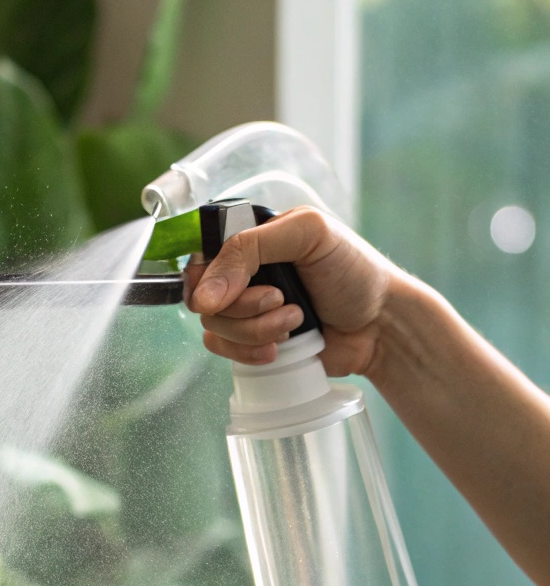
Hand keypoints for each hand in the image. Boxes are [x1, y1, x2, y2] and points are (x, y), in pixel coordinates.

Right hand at [184, 206, 397, 375]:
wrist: (381, 325)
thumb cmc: (354, 271)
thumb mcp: (308, 234)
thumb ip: (250, 247)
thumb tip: (204, 296)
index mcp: (254, 238)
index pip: (203, 253)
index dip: (210, 275)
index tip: (233, 289)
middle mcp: (244, 272)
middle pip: (203, 294)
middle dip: (243, 306)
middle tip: (282, 300)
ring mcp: (247, 309)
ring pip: (214, 325)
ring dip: (255, 329)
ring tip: (295, 321)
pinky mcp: (252, 341)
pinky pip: (224, 350)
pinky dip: (249, 352)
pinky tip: (280, 348)